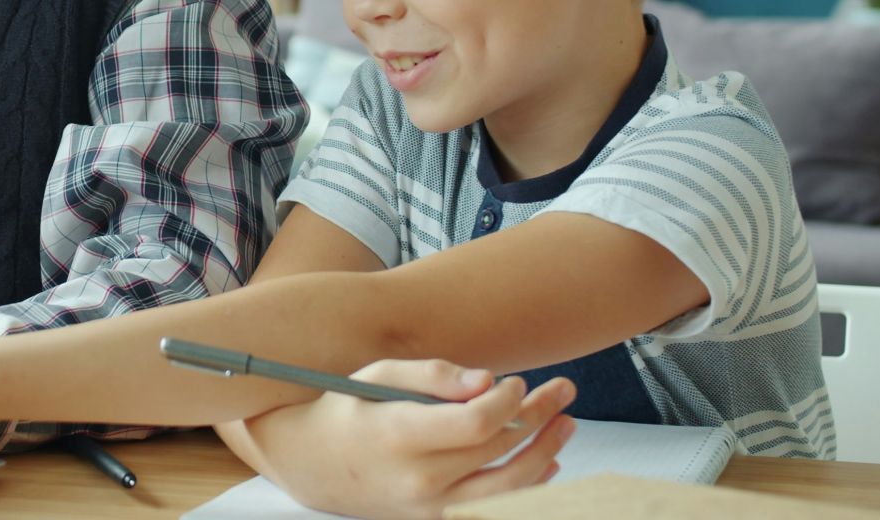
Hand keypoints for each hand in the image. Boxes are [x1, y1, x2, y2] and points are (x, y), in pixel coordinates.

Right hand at [263, 359, 576, 519]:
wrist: (312, 463)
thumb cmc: (350, 408)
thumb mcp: (378, 375)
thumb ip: (433, 374)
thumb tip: (488, 381)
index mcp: (399, 435)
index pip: (477, 423)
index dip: (508, 400)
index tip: (514, 381)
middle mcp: (417, 479)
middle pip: (498, 449)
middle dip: (537, 415)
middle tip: (561, 389)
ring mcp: (428, 507)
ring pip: (508, 486)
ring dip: (547, 453)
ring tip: (567, 423)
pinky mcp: (435, 519)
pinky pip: (494, 506)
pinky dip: (527, 486)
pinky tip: (546, 461)